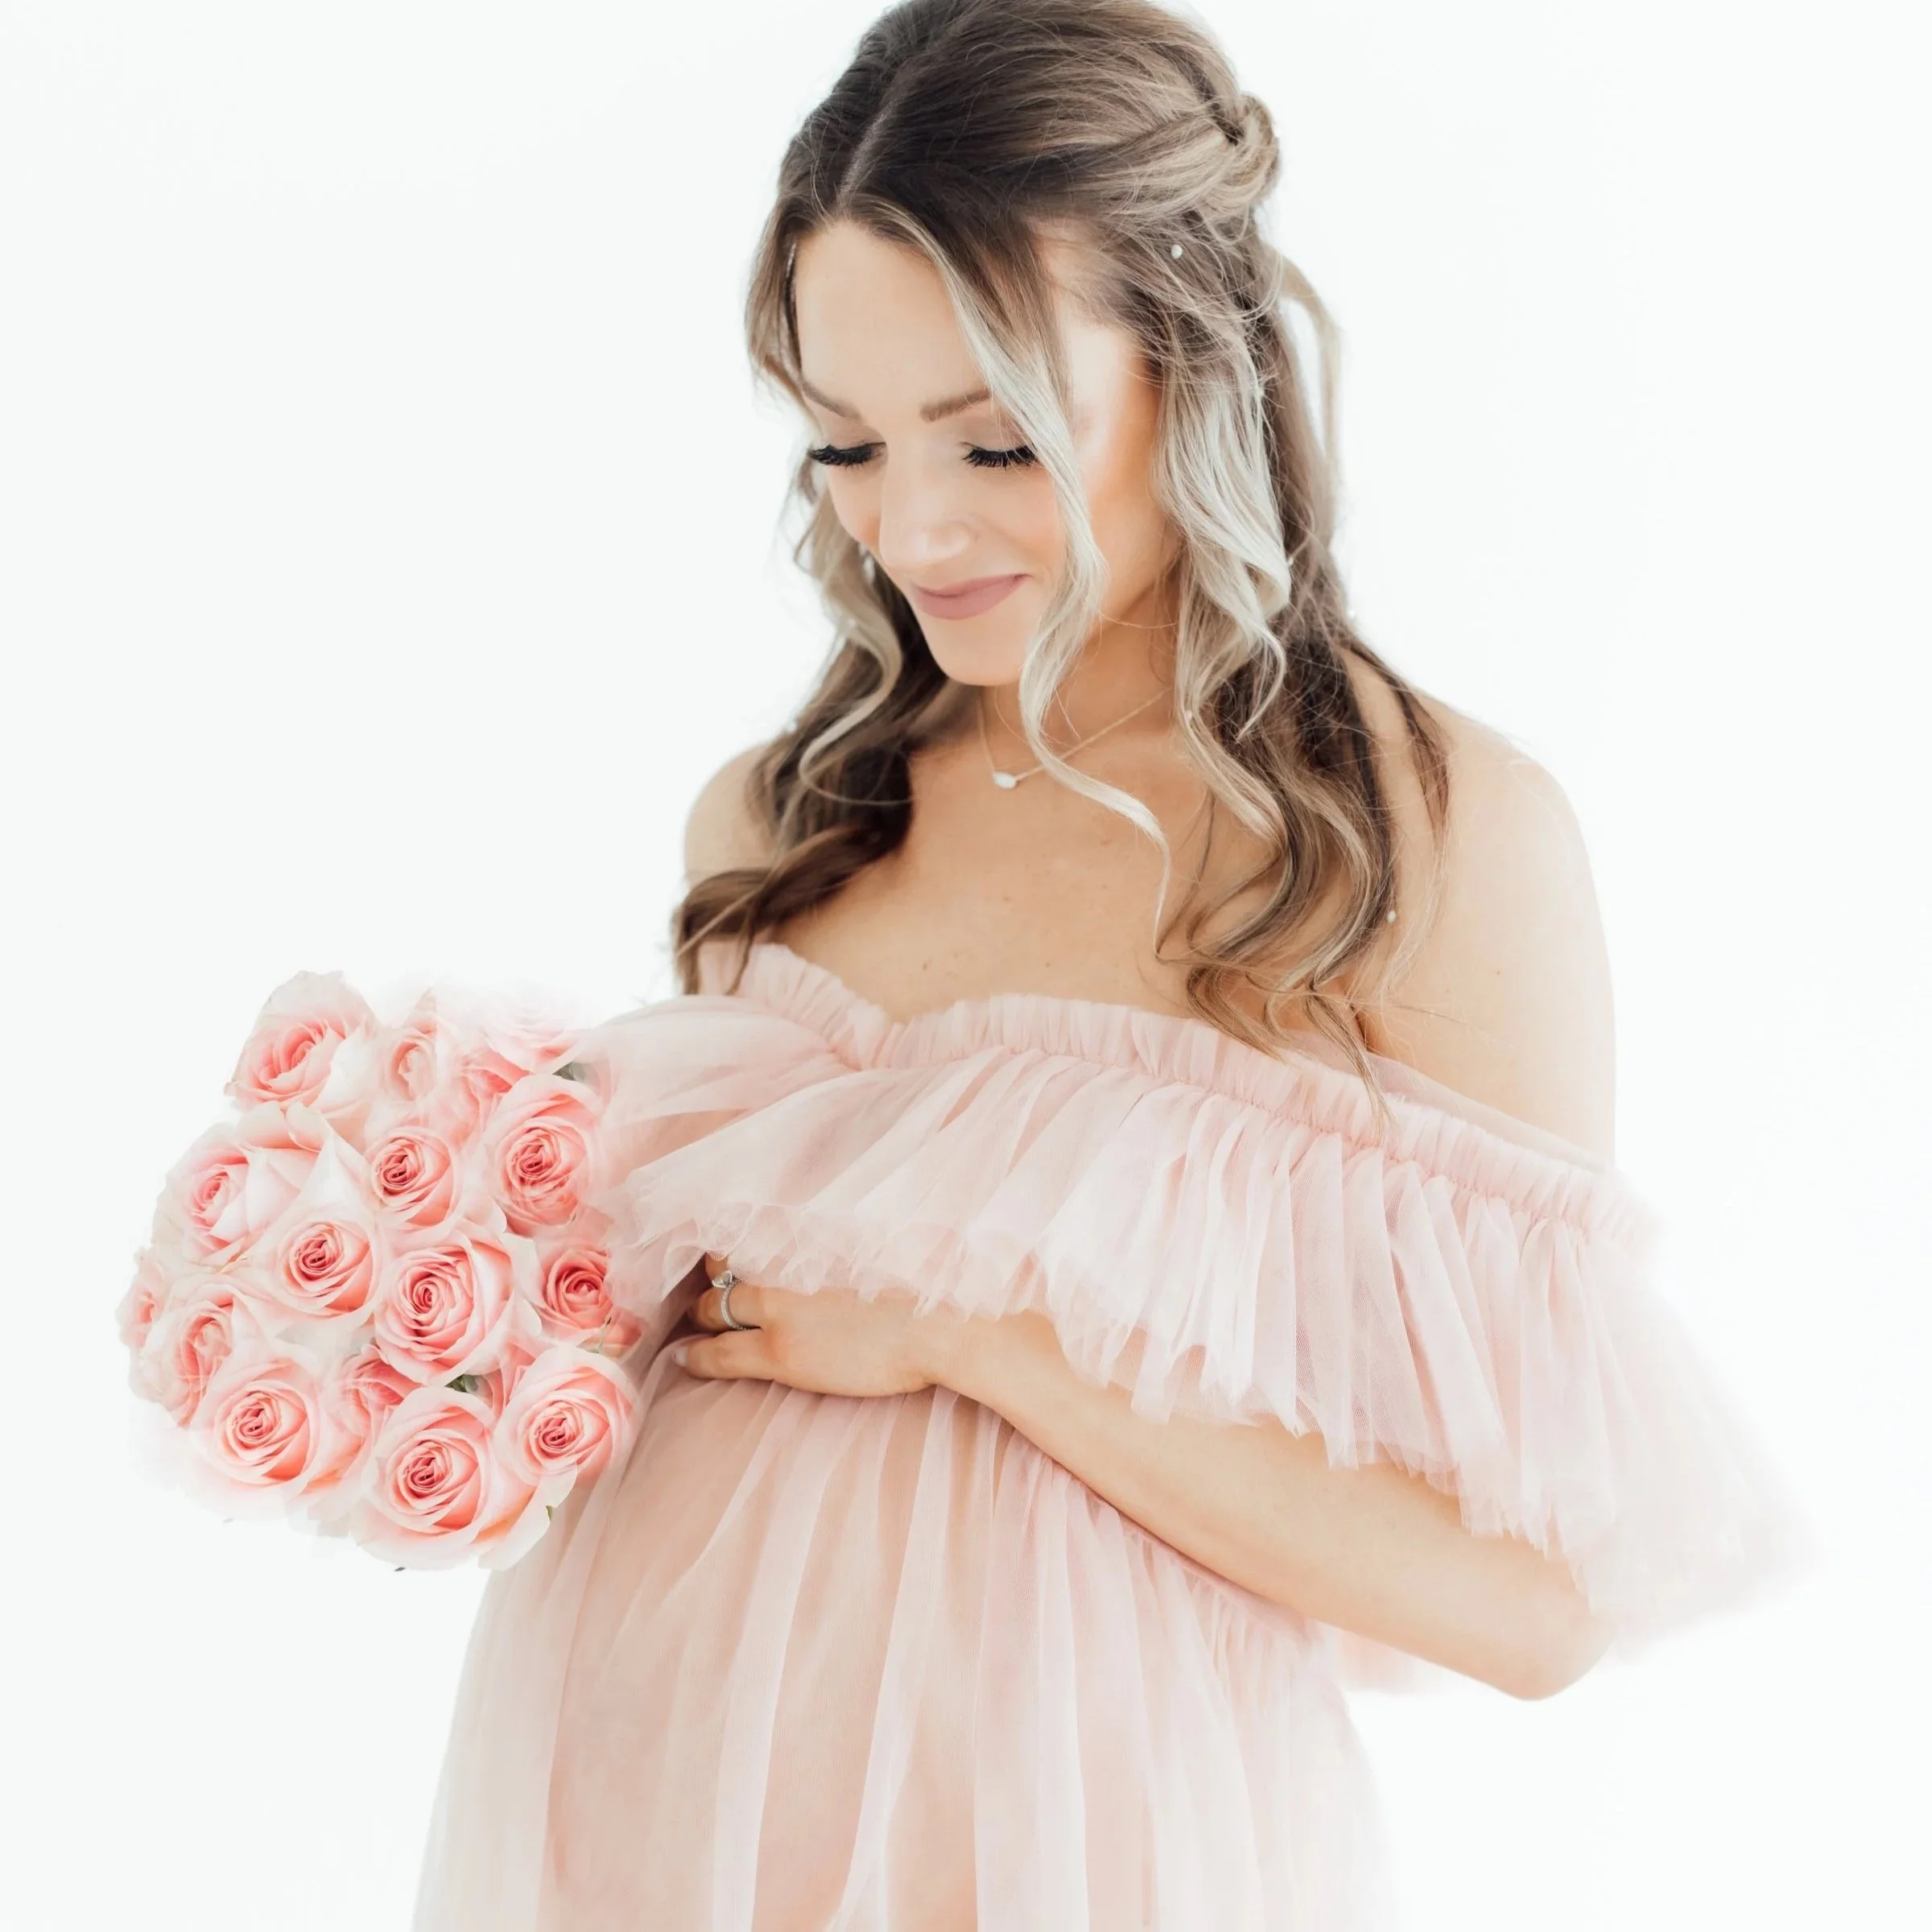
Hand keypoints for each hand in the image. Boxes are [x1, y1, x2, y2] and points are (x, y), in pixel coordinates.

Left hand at [670, 1253, 973, 1399]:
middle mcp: (785, 1265)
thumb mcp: (877, 1242)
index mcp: (807, 1235)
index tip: (719, 1255)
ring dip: (700, 1317)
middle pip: (724, 1269)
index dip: (728, 1248)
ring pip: (714, 1310)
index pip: (746, 1233)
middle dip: (710, 1281)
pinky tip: (685, 1357)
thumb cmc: (925, 1284)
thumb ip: (839, 1242)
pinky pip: (719, 1354)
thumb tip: (830, 1245)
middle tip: (700, 1294)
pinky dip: (697, 1355)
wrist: (941, 1323)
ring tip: (689, 1327)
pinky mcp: (780, 1351)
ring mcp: (778, 1310)